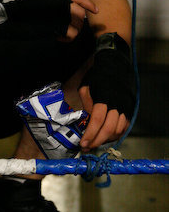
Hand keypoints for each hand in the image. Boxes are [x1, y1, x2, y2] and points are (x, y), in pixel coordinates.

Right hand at [0, 0, 96, 43]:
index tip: (95, 11)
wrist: (16, 16)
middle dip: (78, 22)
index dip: (89, 5)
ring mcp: (63, 14)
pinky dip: (67, 38)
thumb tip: (72, 5)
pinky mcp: (60, 26)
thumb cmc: (28, 7)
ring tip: (61, 33)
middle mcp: (64, 2)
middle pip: (81, 15)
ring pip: (78, 26)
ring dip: (72, 31)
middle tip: (69, 27)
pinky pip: (72, 35)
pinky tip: (58, 37)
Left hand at [78, 32, 134, 150]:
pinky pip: (124, 126)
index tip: (83, 143)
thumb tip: (87, 120)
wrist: (115, 64)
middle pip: (109, 128)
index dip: (91, 133)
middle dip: (98, 140)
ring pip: (118, 130)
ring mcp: (125, 107)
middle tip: (87, 147)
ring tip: (94, 141)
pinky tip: (105, 135)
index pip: (98, 120)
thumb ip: (86, 104)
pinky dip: (115, 133)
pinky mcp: (129, 109)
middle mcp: (117, 104)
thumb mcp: (86, 86)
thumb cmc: (97, 75)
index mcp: (105, 97)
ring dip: (106, 139)